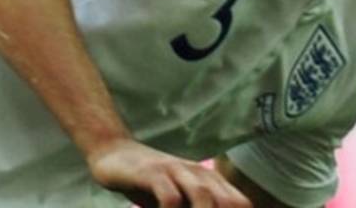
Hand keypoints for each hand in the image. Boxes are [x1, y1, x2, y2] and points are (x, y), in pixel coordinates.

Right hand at [88, 138, 252, 207]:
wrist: (115, 153)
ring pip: (203, 197)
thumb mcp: (179, 201)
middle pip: (228, 203)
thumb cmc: (151, 184)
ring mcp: (176, 170)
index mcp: (210, 180)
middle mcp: (199, 174)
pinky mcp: (153, 173)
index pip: (240, 204)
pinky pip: (170, 198)